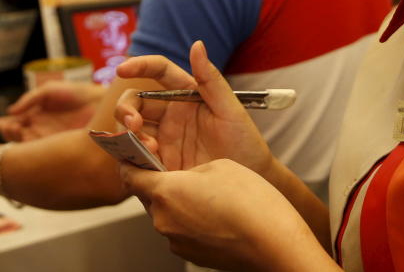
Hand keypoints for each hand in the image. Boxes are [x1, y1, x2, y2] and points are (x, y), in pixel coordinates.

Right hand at [0, 81, 105, 141]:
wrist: (100, 101)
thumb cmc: (76, 93)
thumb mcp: (49, 91)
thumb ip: (30, 99)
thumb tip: (10, 110)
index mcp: (35, 116)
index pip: (14, 123)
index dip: (4, 124)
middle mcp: (39, 130)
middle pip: (16, 137)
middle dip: (8, 133)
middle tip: (7, 128)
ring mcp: (48, 140)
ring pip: (26, 146)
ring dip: (18, 140)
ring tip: (16, 130)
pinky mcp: (59, 148)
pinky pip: (41, 152)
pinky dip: (32, 148)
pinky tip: (29, 141)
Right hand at [115, 41, 271, 175]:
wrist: (249, 180)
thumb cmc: (245, 141)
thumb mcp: (230, 109)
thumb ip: (210, 79)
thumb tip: (197, 44)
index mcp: (186, 94)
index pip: (159, 71)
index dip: (140, 65)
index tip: (122, 69)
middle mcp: (170, 114)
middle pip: (136, 101)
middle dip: (127, 109)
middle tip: (135, 124)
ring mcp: (163, 138)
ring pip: (131, 129)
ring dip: (130, 135)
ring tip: (150, 150)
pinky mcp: (160, 163)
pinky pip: (135, 156)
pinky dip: (131, 157)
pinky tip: (146, 164)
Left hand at [120, 159, 334, 271]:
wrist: (274, 243)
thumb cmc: (250, 202)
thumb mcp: (219, 165)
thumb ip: (191, 167)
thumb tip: (185, 178)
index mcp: (165, 192)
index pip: (129, 173)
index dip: (132, 159)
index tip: (137, 149)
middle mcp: (163, 220)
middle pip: (148, 194)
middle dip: (160, 179)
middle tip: (180, 166)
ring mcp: (177, 241)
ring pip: (167, 212)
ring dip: (178, 199)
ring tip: (208, 191)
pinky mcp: (192, 254)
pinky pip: (182, 229)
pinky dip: (192, 217)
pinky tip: (216, 210)